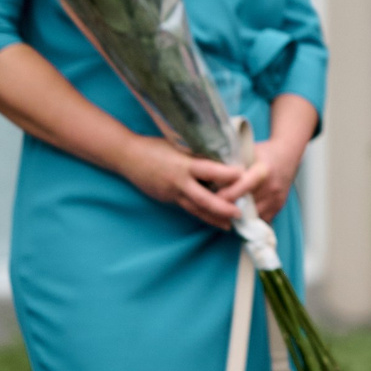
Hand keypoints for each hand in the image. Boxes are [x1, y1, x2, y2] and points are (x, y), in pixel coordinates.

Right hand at [119, 135, 243, 228]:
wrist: (128, 157)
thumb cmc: (155, 146)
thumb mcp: (179, 146)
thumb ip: (198, 154)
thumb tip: (221, 156)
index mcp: (183, 164)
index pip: (209, 170)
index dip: (226, 173)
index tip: (243, 174)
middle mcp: (179, 182)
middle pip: (203, 198)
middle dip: (222, 207)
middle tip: (239, 213)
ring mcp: (172, 193)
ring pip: (195, 209)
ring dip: (213, 217)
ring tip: (229, 225)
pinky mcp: (167, 199)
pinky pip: (187, 208)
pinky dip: (200, 213)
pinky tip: (211, 218)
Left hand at [216, 133, 309, 223]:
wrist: (287, 156)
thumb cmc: (264, 152)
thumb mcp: (248, 151)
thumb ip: (232, 160)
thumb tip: (208, 167)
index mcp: (263, 170)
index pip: (242, 187)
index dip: (225, 195)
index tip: (212, 198)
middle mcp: (271, 187)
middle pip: (245, 204)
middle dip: (228, 208)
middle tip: (213, 209)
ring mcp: (276, 199)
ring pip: (252, 215)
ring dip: (238, 216)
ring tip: (223, 213)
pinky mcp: (278, 206)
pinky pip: (260, 219)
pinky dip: (249, 219)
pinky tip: (239, 214)